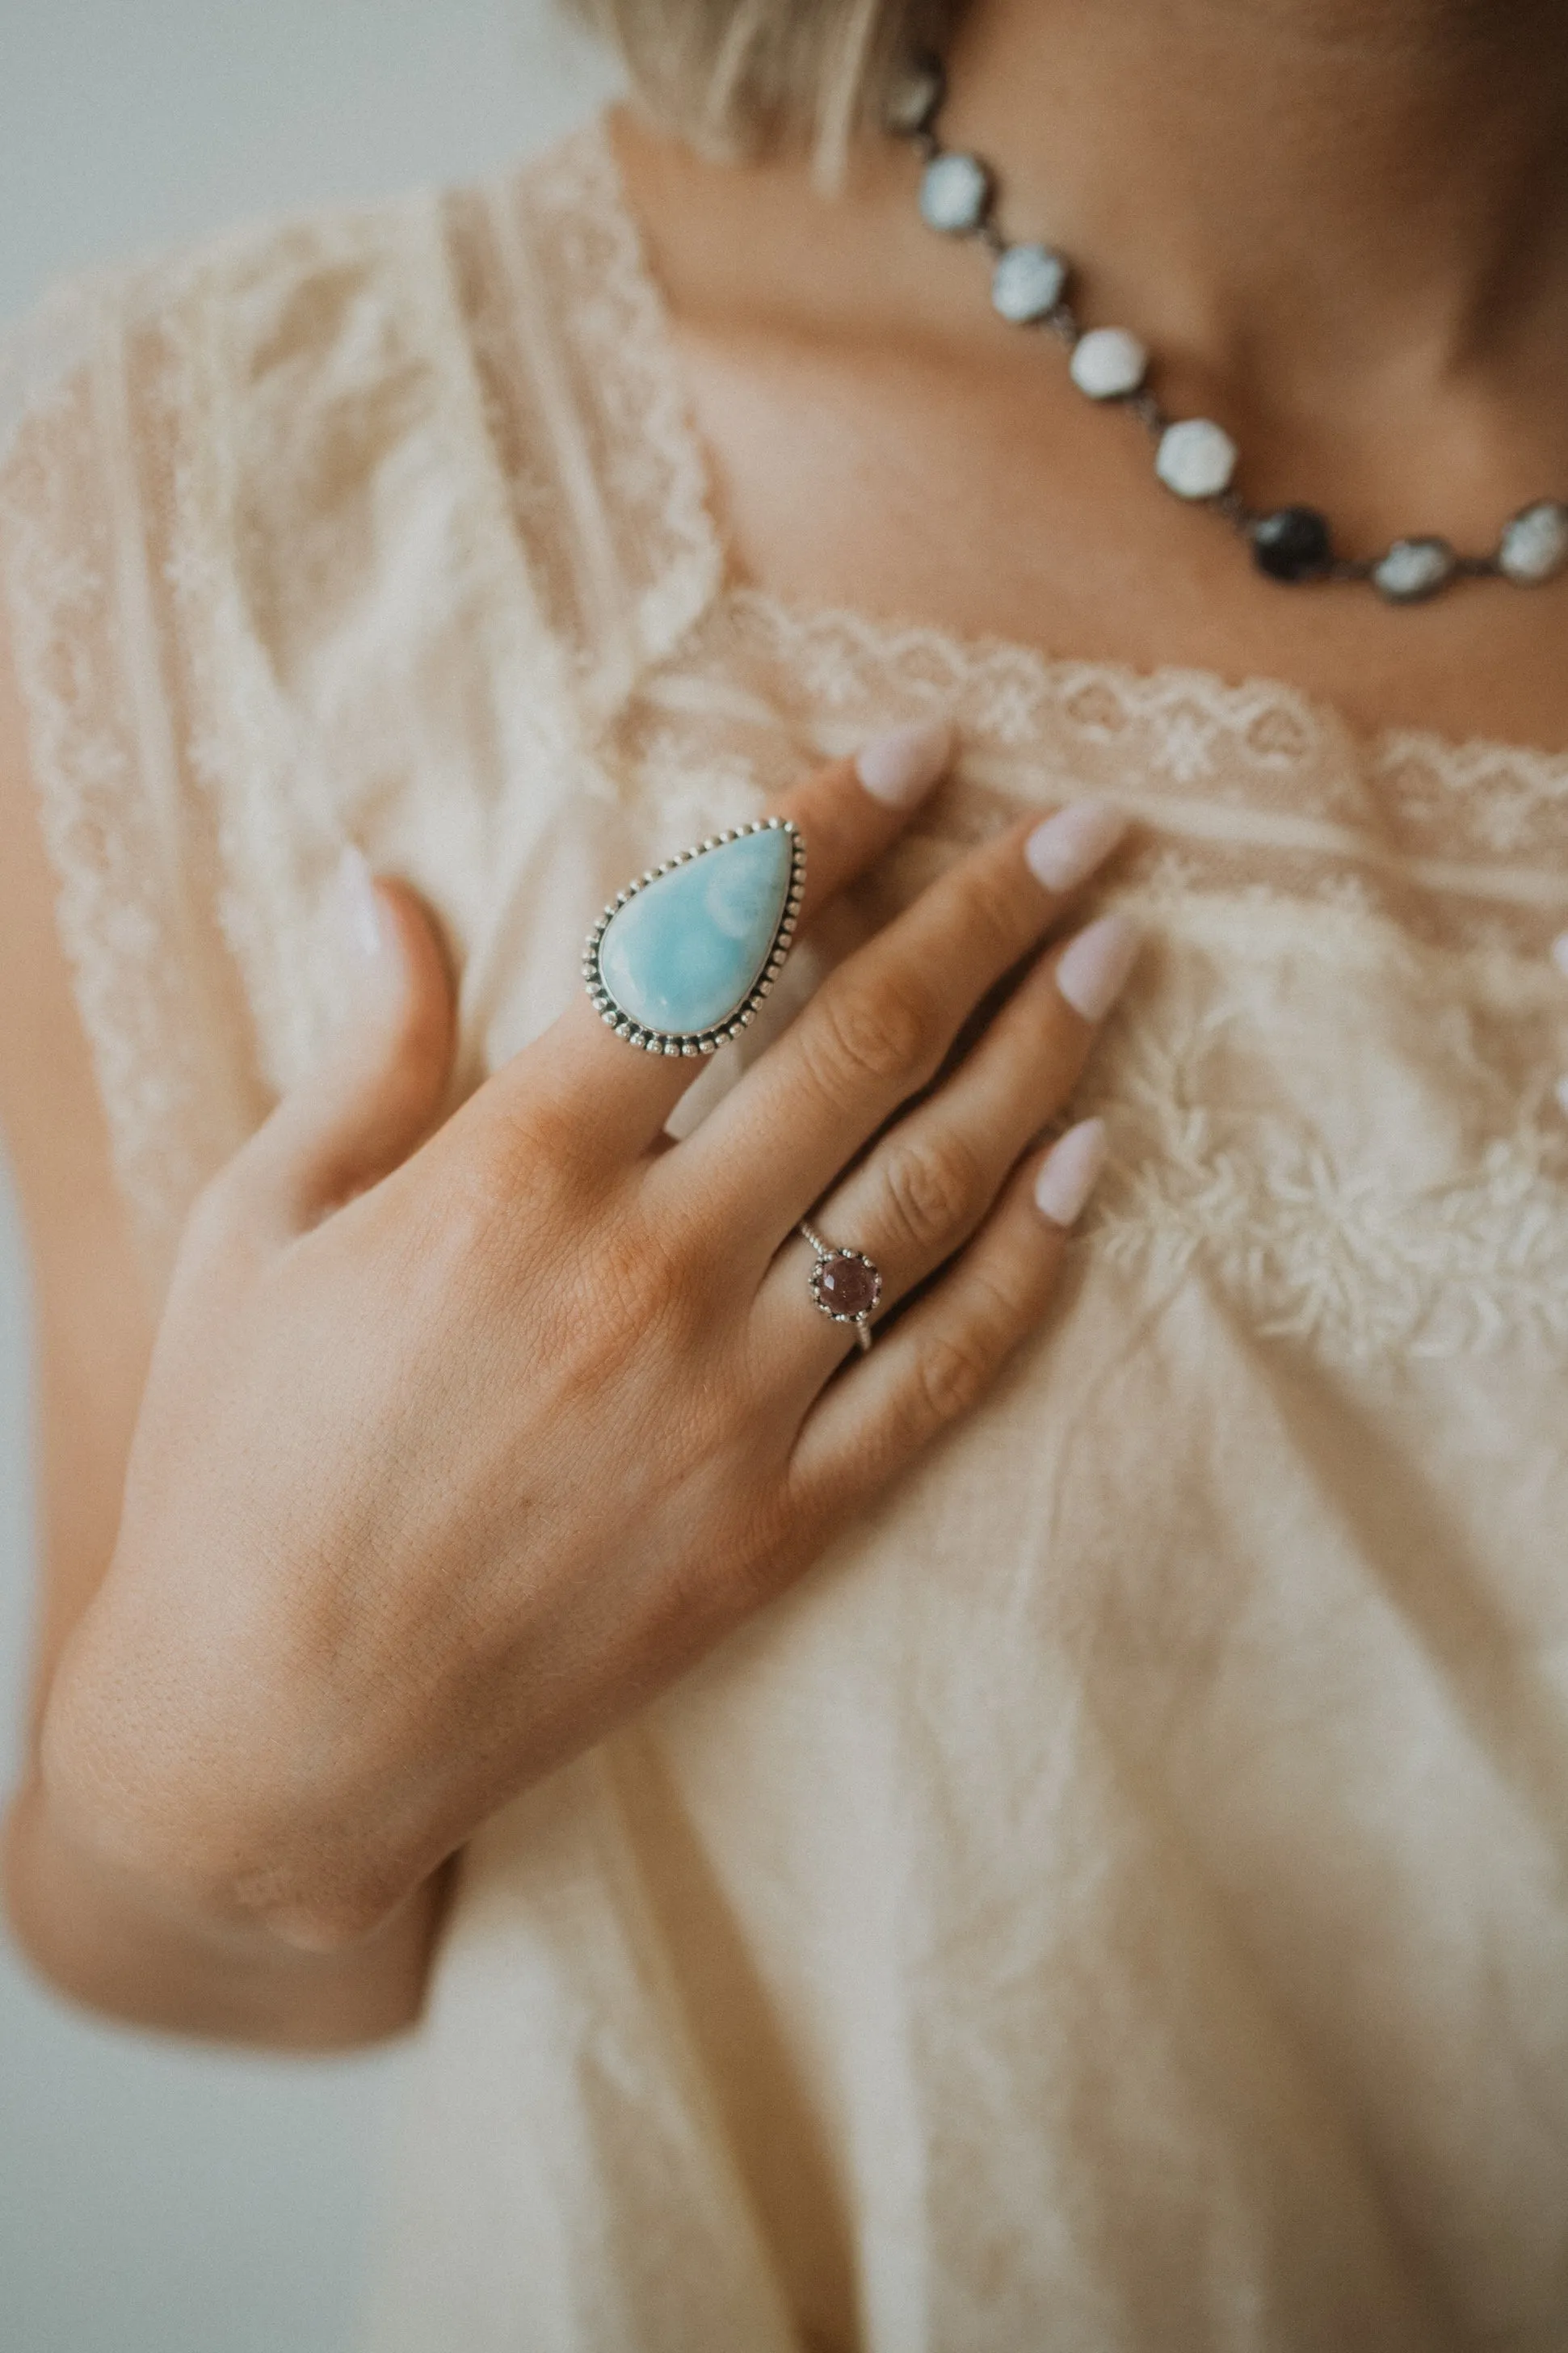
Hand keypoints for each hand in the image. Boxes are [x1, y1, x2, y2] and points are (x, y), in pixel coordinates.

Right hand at [39, 725, 1135, 1952]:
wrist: (273, 1734)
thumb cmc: (238, 1467)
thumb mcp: (256, 1231)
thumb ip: (364, 1057)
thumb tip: (389, 885)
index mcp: (508, 1174)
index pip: (708, 950)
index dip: (829, 832)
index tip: (923, 753)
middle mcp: (646, 1271)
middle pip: (861, 1047)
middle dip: (988, 914)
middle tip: (1088, 829)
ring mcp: (731, 1408)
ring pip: (928, 1194)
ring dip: (1038, 1062)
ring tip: (1114, 957)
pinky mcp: (779, 1527)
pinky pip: (941, 1375)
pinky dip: (1025, 1265)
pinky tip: (1090, 1170)